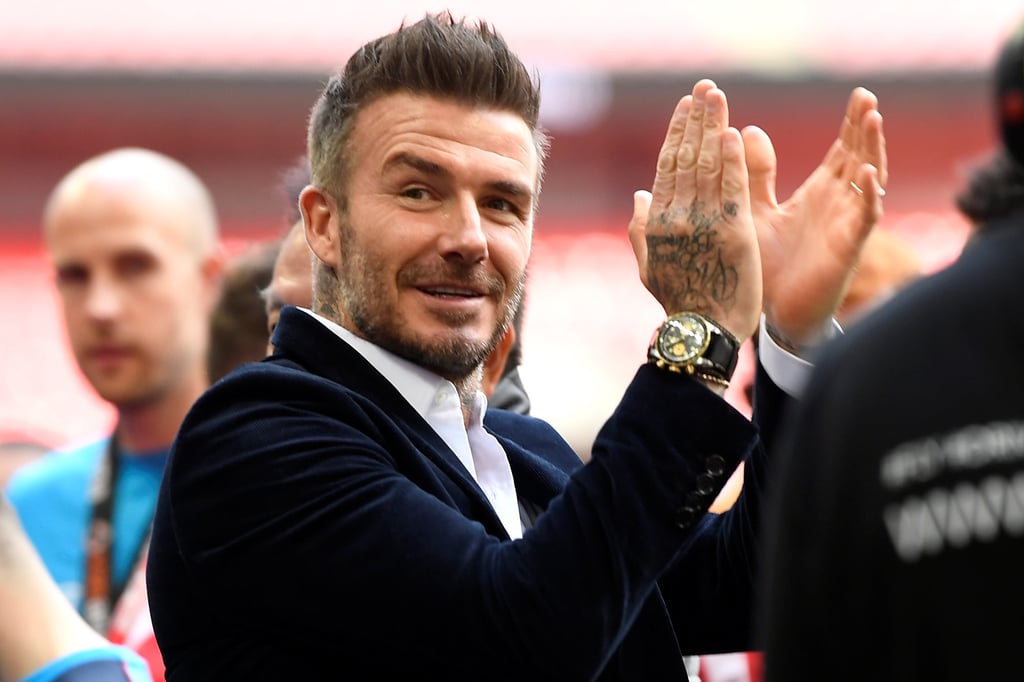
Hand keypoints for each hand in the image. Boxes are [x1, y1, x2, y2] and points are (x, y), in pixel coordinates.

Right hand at [628, 79, 761, 343]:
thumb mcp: (649, 267)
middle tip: (705, 89)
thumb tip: (639, 194)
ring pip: (706, 167)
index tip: (686, 108)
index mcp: (658, 223)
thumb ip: (641, 229)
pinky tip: (732, 134)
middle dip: (695, 120)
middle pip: (686, 159)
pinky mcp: (733, 234)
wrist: (702, 332)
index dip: (678, 134)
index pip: (667, 168)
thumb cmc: (679, 302)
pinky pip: (731, 189)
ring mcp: (704, 225)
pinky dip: (731, 160)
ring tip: (717, 98)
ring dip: (712, 127)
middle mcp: (677, 219)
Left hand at [744, 86, 886, 345]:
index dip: (853, 123)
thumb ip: (755, 173)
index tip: (859, 93)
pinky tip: (868, 175)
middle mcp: (838, 203)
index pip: (844, 149)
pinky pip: (864, 219)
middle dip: (865, 127)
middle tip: (866, 97)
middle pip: (861, 156)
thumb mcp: (754, 210)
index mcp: (819, 192)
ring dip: (873, 151)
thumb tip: (747, 128)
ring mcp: (846, 224)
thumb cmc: (768, 264)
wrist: (773, 313)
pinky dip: (868, 197)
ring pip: (869, 181)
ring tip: (873, 120)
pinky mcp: (847, 248)